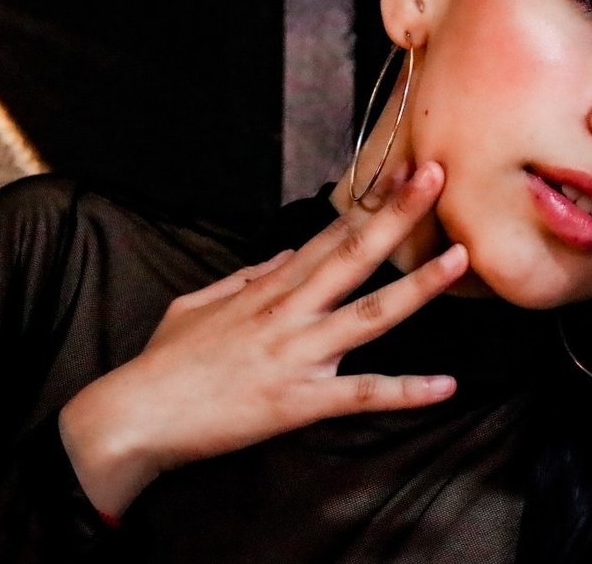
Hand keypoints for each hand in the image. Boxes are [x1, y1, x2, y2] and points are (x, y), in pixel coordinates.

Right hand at [58, 162, 466, 516]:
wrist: (133, 417)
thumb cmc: (164, 363)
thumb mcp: (198, 303)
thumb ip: (247, 276)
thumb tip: (287, 253)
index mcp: (268, 288)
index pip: (327, 235)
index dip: (367, 204)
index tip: (399, 175)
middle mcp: (288, 312)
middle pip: (352, 255)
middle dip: (397, 216)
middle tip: (434, 179)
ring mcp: (298, 354)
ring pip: (370, 314)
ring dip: (418, 287)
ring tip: (458, 260)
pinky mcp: (300, 401)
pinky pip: (362, 394)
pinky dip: (406, 392)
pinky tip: (446, 386)